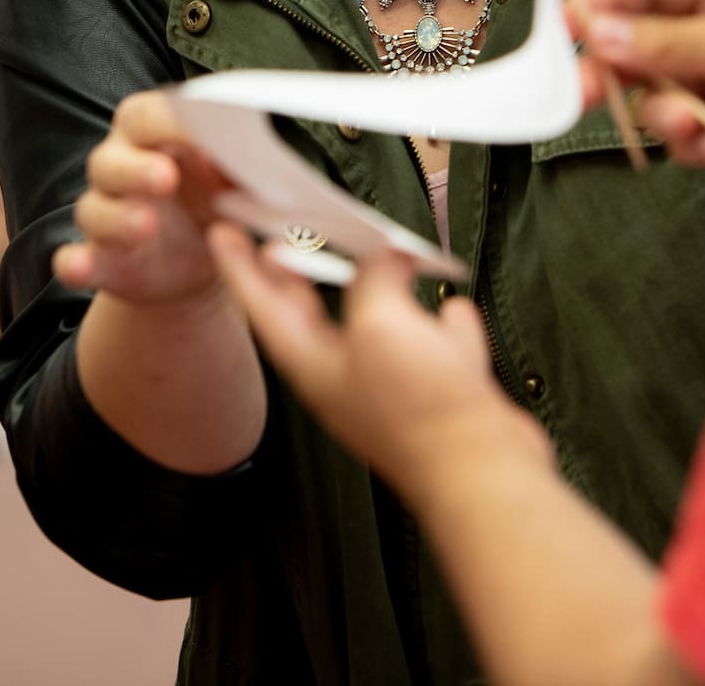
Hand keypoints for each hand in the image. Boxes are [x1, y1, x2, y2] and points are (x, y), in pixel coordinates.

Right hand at [56, 91, 236, 307]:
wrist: (201, 258)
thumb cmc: (214, 198)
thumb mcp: (235, 180)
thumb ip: (242, 166)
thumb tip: (261, 158)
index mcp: (151, 134)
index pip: (148, 115)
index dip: (173, 124)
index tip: (208, 137)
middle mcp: (118, 167)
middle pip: (112, 160)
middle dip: (137, 169)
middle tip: (166, 178)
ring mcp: (104, 214)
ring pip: (93, 210)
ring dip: (118, 218)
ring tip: (148, 226)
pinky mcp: (98, 259)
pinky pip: (73, 259)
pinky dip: (76, 263)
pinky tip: (83, 266)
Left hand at [208, 229, 547, 505]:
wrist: (482, 470)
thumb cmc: (420, 412)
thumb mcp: (382, 323)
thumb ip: (376, 279)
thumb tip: (387, 259)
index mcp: (313, 365)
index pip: (263, 307)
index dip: (239, 268)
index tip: (222, 235)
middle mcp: (345, 377)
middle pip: (310, 315)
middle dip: (297, 273)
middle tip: (282, 234)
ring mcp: (391, 387)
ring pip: (378, 325)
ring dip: (380, 292)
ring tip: (385, 258)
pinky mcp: (435, 394)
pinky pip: (433, 345)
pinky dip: (442, 327)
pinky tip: (453, 315)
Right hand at [574, 0, 704, 163]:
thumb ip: (668, 42)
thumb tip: (599, 32)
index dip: (605, 4)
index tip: (565, 28)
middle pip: (643, 43)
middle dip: (615, 68)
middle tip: (583, 92)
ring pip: (659, 94)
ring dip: (661, 111)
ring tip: (685, 124)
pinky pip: (685, 135)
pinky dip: (689, 142)